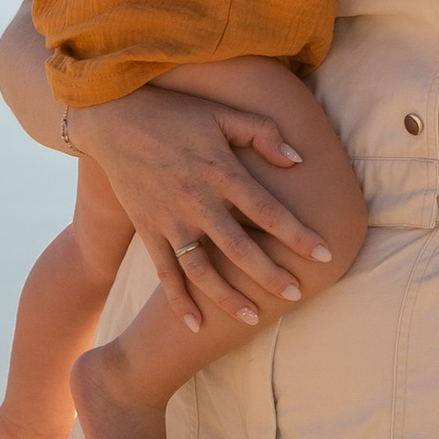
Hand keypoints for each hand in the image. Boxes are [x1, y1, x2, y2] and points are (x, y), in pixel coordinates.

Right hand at [70, 85, 331, 328]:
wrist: (113, 119)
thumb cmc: (175, 113)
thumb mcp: (222, 114)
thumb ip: (262, 133)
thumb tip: (297, 161)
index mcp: (221, 171)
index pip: (268, 210)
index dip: (298, 234)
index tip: (325, 254)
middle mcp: (197, 200)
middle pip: (240, 247)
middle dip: (270, 274)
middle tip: (296, 293)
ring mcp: (170, 219)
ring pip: (202, 269)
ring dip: (227, 297)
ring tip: (252, 318)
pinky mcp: (148, 230)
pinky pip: (165, 272)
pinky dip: (178, 300)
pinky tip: (196, 325)